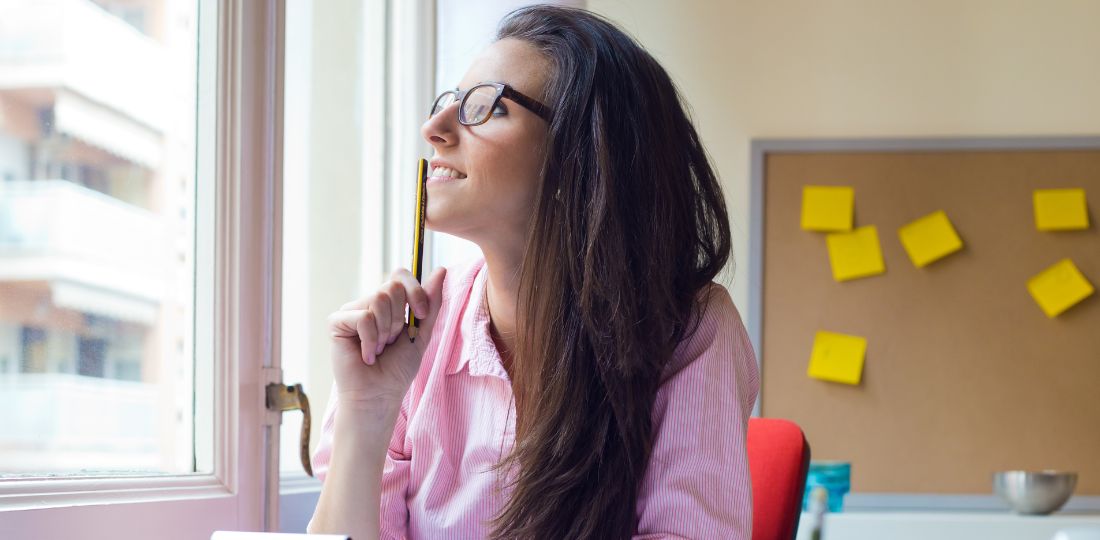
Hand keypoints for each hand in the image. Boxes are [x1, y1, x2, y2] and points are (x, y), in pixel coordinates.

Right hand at [326, 267, 446, 405]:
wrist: (380, 394)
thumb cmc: (398, 368)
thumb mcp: (422, 333)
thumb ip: (431, 303)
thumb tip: (441, 270)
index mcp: (389, 303)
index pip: (400, 275)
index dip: (414, 291)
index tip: (420, 315)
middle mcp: (369, 302)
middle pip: (392, 287)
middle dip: (399, 319)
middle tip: (391, 342)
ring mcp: (352, 311)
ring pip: (378, 300)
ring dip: (385, 331)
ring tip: (379, 349)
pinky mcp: (337, 322)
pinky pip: (363, 317)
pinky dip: (370, 340)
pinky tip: (367, 355)